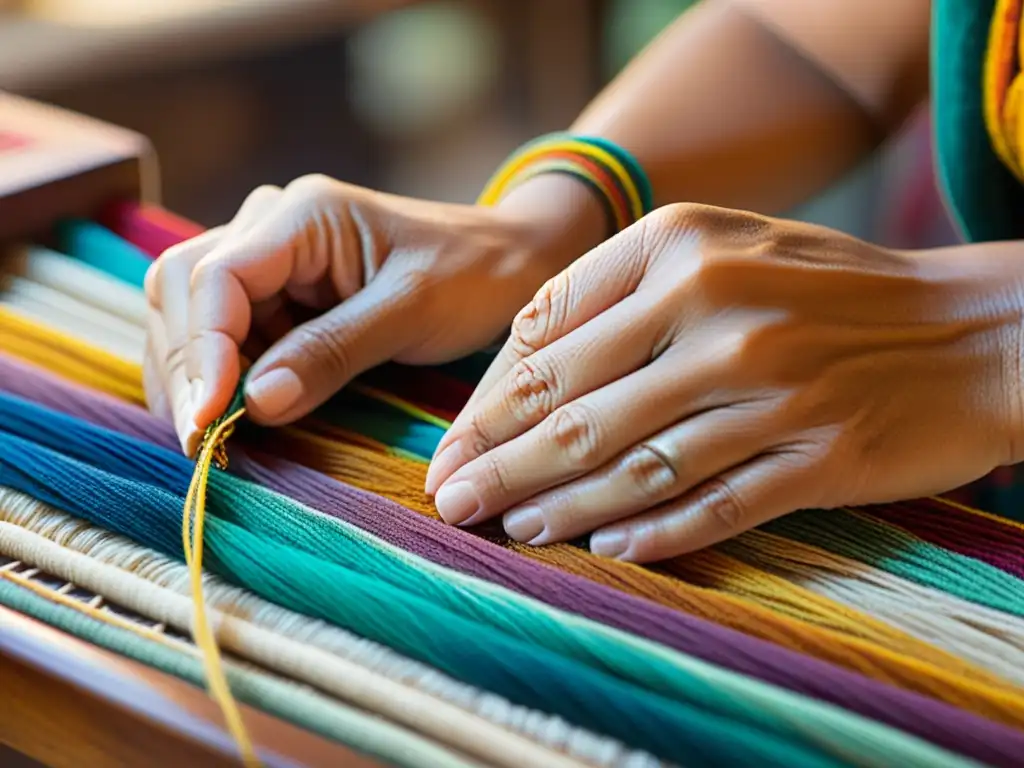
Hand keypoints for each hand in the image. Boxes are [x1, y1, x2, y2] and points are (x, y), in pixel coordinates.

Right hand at [144, 174, 601, 454]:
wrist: (508, 263)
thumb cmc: (472, 275)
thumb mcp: (410, 312)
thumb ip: (333, 351)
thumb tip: (252, 403)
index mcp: (303, 215)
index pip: (216, 277)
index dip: (201, 349)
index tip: (207, 418)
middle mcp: (271, 227)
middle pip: (183, 289)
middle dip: (184, 366)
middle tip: (200, 441)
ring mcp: (271, 260)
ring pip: (190, 311)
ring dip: (191, 373)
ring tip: (208, 435)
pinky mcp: (279, 295)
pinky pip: (226, 331)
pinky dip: (217, 375)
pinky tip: (228, 415)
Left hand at [425, 203, 1023, 561]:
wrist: (972, 329)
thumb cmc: (822, 286)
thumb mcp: (721, 243)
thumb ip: (619, 287)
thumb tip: (519, 355)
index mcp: (680, 244)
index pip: (548, 334)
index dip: (487, 400)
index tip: (453, 445)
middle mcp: (718, 310)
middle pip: (574, 407)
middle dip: (498, 462)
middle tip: (449, 502)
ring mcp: (770, 388)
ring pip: (631, 464)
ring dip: (558, 506)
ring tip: (510, 528)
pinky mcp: (816, 456)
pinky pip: (710, 507)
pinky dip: (650, 534)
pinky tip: (603, 550)